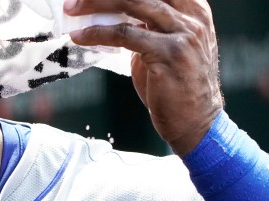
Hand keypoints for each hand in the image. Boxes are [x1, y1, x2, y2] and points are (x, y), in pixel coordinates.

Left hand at [67, 0, 222, 154]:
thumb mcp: (165, 47)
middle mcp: (192, 16)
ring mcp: (183, 33)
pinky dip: (98, 33)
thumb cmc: (177, 87)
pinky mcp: (168, 53)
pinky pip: (125, 35)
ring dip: (97, 4)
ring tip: (72, 10)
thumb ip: (146, 28)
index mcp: (194, 10)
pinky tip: (80, 36)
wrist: (196, 121)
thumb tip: (110, 17)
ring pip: (134, 4)